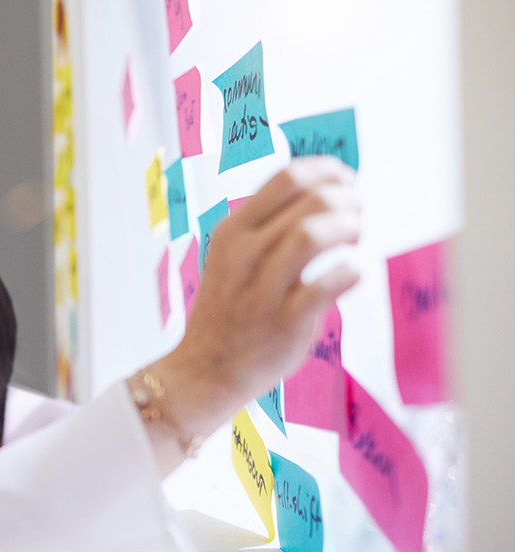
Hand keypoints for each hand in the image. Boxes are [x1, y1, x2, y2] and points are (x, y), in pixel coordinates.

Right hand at [144, 157, 360, 473]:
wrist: (205, 369)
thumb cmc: (230, 309)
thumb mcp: (233, 256)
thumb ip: (269, 227)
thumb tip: (328, 194)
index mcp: (232, 231)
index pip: (286, 178)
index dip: (327, 171)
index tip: (345, 181)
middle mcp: (243, 255)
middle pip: (310, 200)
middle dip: (348, 200)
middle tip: (357, 215)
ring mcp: (261, 289)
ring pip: (313, 234)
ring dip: (349, 228)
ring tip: (355, 239)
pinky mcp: (284, 323)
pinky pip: (327, 285)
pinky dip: (350, 273)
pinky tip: (353, 274)